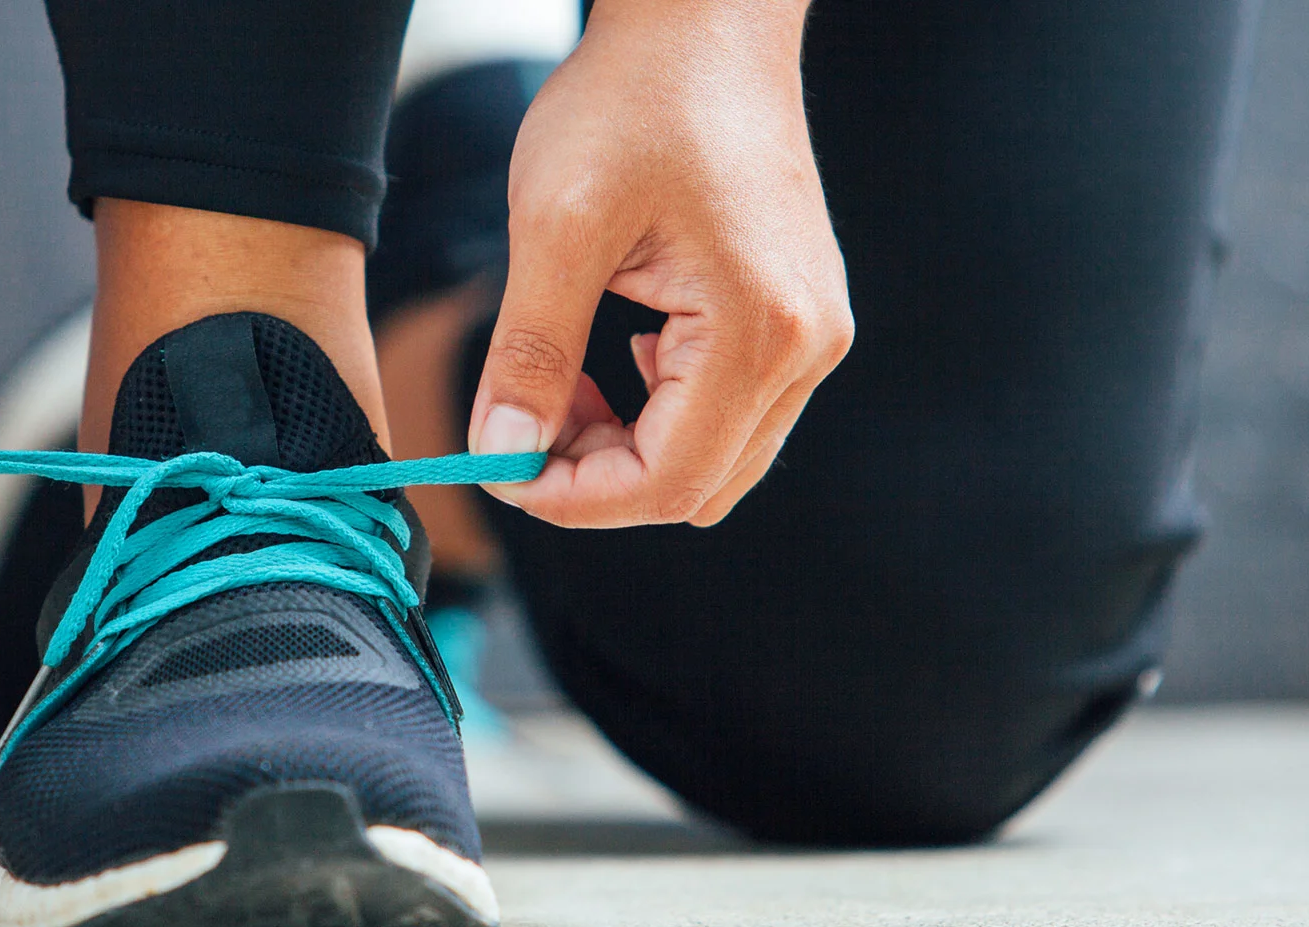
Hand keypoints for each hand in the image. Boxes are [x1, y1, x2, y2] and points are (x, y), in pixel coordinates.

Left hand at [467, 0, 851, 527]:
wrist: (705, 23)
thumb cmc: (634, 102)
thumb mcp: (556, 224)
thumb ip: (530, 351)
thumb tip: (500, 453)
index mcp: (760, 331)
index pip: (666, 481)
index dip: (572, 497)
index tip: (496, 469)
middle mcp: (807, 348)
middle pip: (696, 486)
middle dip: (597, 478)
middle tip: (519, 424)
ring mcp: (812, 335)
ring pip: (715, 458)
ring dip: (626, 446)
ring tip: (558, 381)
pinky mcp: (799, 319)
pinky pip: (731, 413)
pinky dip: (658, 413)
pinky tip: (609, 354)